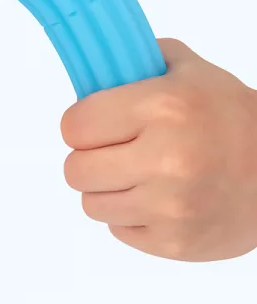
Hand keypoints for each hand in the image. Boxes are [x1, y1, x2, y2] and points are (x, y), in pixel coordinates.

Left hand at [61, 38, 256, 261]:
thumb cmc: (229, 115)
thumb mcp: (187, 69)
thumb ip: (134, 61)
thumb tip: (90, 66)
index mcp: (162, 108)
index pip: (74, 126)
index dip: (78, 124)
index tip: (90, 124)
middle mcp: (165, 160)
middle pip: (75, 170)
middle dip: (87, 158)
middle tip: (109, 151)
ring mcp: (170, 207)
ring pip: (91, 204)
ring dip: (106, 189)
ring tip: (135, 175)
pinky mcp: (175, 243)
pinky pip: (118, 230)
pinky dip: (129, 215)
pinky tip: (154, 198)